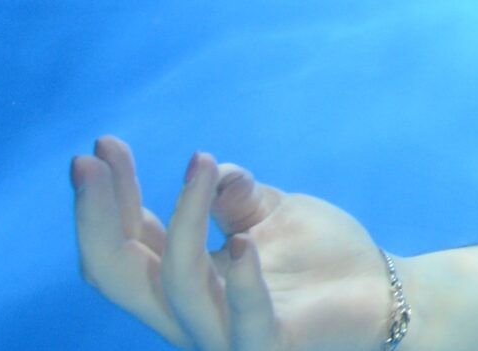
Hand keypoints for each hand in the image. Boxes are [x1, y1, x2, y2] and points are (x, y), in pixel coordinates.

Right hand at [72, 136, 397, 350]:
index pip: (128, 242)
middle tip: (90, 161)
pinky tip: (241, 240)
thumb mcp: (273, 213)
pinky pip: (245, 318)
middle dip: (97, 217)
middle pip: (118, 274)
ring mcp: (224, 335)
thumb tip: (210, 169)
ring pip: (176, 284)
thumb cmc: (323, 258)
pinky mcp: (269, 346)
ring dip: (183, 219)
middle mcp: (190, 312)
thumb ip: (236, 195)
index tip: (102, 147)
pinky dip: (242, 279)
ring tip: (200, 163)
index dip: (108, 198)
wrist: (387, 295)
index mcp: (185, 279)